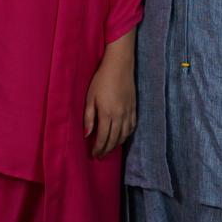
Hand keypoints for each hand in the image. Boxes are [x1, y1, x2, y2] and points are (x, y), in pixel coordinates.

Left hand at [83, 30, 136, 157]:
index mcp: (108, 114)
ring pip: (124, 135)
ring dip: (116, 145)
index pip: (103, 138)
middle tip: (100, 156)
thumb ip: (89, 117)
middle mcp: (120, 116)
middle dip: (106, 150)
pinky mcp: (134, 108)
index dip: (98, 148)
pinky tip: (121, 138)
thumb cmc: (101, 80)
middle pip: (114, 139)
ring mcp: (129, 112)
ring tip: (109, 150)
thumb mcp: (90, 98)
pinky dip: (126, 136)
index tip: (94, 155)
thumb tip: (87, 135)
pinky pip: (131, 127)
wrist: (119, 65)